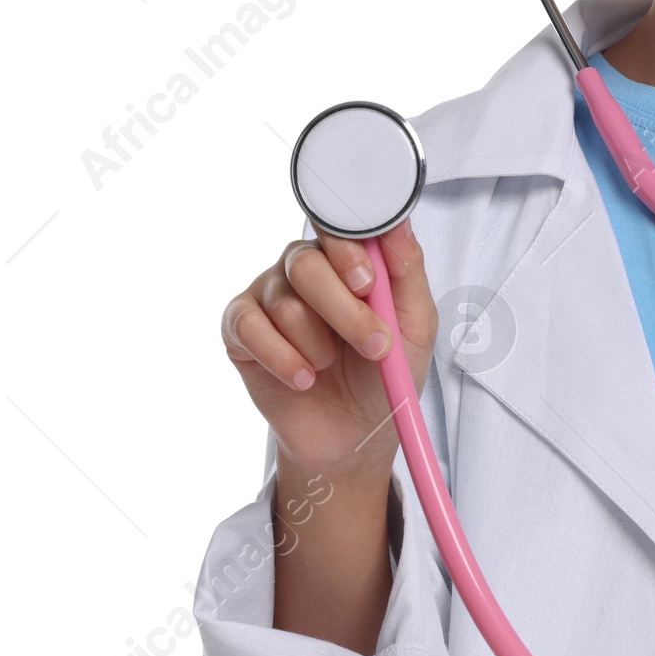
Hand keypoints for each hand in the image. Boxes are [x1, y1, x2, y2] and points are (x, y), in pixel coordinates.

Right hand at [220, 218, 436, 480]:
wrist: (355, 433)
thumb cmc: (385, 371)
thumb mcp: (415, 323)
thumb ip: (407, 269)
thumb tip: (398, 222)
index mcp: (345, 257)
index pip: (336, 228)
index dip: (348, 253)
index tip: (367, 284)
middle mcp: (302, 268)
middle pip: (307, 265)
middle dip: (344, 312)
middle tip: (372, 345)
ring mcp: (267, 295)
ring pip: (285, 304)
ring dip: (319, 347)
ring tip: (331, 366)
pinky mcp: (239, 328)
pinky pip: (250, 329)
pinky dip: (283, 360)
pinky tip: (304, 379)